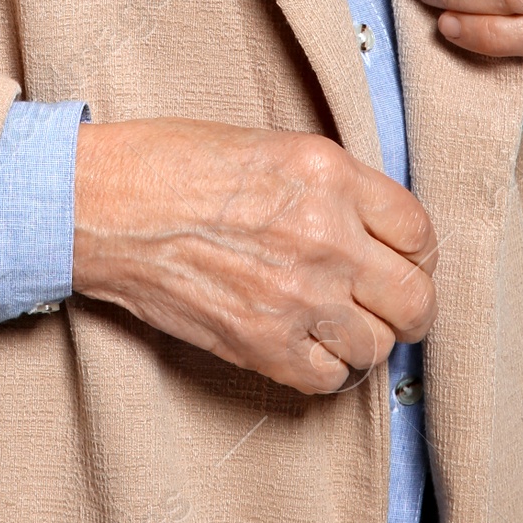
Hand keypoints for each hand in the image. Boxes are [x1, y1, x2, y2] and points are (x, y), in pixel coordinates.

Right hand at [71, 117, 436, 395]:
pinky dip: (325, 367)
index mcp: (329, 174)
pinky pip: (330, 378)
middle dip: (410, 305)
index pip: (419, 231)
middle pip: (415, 298)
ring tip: (334, 322)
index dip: (416, 252)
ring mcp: (297, 296)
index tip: (403, 260)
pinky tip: (304, 343)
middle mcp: (326, 236)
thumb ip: (330, 185)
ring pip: (377, 345)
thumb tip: (373, 227)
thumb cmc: (171, 163)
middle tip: (390, 305)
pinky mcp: (264, 345)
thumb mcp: (269, 144)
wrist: (103, 204)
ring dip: (362, 337)